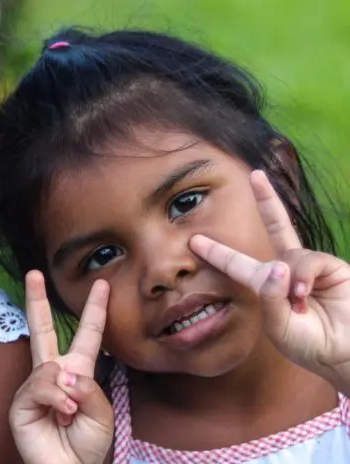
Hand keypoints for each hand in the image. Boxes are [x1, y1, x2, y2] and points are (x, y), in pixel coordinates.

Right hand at [10, 271, 113, 463]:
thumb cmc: (87, 445)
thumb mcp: (102, 413)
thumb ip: (88, 387)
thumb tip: (62, 371)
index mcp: (77, 372)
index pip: (88, 336)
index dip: (95, 310)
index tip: (102, 285)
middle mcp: (53, 374)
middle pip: (43, 330)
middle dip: (37, 301)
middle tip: (33, 273)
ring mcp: (34, 386)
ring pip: (49, 367)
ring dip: (67, 392)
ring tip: (71, 414)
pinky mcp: (20, 402)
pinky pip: (39, 386)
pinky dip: (55, 400)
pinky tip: (61, 414)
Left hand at [190, 170, 349, 390]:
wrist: (344, 354)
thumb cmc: (309, 345)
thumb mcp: (278, 327)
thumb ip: (270, 298)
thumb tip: (277, 265)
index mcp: (267, 287)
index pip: (238, 265)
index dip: (218, 252)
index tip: (194, 240)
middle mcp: (288, 271)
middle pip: (276, 227)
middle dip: (267, 200)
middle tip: (255, 175)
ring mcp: (311, 267)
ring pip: (290, 255)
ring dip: (290, 280)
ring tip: (299, 302)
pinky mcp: (333, 268)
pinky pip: (309, 261)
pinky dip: (304, 277)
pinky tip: (306, 295)